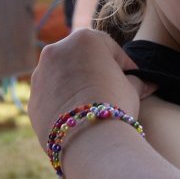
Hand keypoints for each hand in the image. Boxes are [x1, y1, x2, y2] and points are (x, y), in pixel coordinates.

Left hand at [28, 29, 154, 146]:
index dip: (124, 66)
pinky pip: (52, 99)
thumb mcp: (132, 88)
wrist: (90, 140)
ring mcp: (40, 75)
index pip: (109, 49)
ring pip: (63, 78)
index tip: (132, 79)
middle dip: (95, 73)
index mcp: (84, 38)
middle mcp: (56, 50)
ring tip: (93, 109)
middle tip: (112, 92)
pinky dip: (63, 105)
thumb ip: (135, 81)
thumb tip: (148, 83)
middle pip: (81, 60)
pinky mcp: (32, 100)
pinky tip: (78, 120)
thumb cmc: (116, 106)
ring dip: (76, 88)